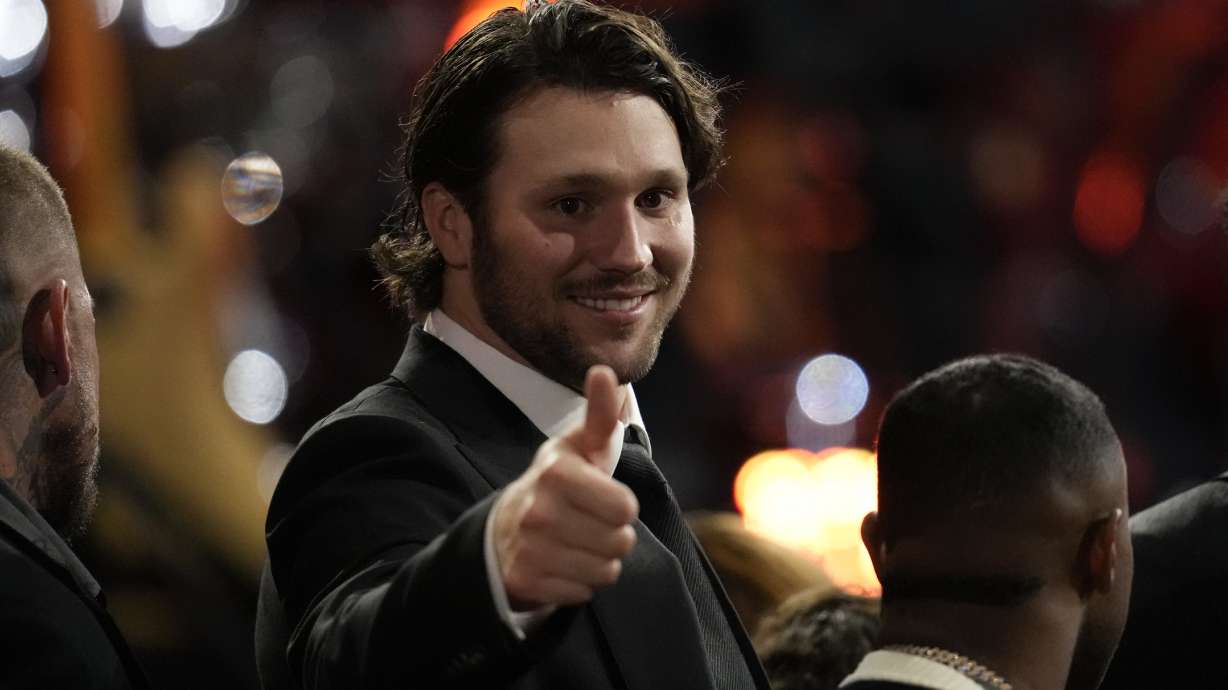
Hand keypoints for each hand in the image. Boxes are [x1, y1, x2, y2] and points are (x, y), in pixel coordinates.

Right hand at [492, 365, 638, 609]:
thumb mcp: (579, 447)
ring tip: (575, 542)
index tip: (600, 497)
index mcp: (557, 473)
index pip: (625, 508)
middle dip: (612, 535)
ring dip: (598, 560)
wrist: (505, 529)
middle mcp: (539, 511)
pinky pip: (584, 593)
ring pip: (605, 571)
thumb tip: (604, 372)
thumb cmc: (558, 484)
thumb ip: (600, 414)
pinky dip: (578, 583)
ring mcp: (530, 549)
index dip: (621, 506)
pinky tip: (560, 563)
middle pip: (620, 543)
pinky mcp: (526, 581)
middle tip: (588, 522)